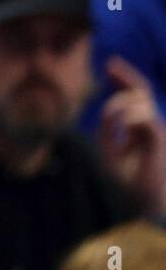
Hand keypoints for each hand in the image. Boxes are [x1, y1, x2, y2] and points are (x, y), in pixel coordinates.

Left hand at [98, 56, 165, 215]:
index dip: (123, 79)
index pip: (134, 98)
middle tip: (110, 64)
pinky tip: (120, 127)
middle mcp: (151, 126)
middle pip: (142, 92)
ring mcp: (157, 132)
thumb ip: (108, 130)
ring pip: (141, 102)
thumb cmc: (132, 182)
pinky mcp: (160, 141)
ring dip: (118, 106)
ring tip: (109, 122)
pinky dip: (129, 118)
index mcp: (140, 129)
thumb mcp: (111, 152)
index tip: (110, 64)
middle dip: (126, 76)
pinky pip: (146, 120)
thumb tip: (110, 110)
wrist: (150, 206)